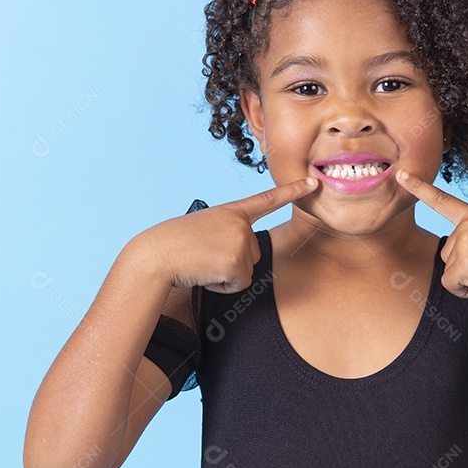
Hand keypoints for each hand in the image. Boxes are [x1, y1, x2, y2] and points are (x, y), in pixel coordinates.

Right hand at [132, 177, 316, 293]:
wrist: (155, 255)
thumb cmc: (172, 245)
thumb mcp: (203, 230)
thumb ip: (226, 236)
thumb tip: (238, 260)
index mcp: (230, 211)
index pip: (267, 200)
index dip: (292, 190)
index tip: (313, 181)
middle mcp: (240, 223)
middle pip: (253, 254)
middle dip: (231, 262)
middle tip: (203, 255)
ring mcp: (240, 241)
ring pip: (247, 271)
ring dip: (226, 274)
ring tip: (202, 262)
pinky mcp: (236, 262)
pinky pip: (238, 284)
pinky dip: (222, 285)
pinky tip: (204, 272)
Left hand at [395, 169, 467, 306]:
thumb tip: (453, 263)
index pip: (443, 200)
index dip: (419, 187)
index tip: (401, 173)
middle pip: (446, 252)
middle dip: (466, 267)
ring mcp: (466, 241)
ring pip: (448, 269)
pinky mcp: (465, 263)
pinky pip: (451, 284)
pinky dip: (467, 292)